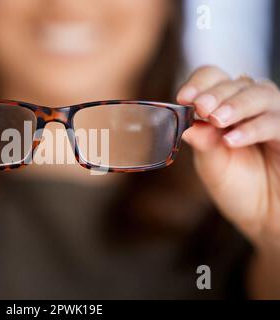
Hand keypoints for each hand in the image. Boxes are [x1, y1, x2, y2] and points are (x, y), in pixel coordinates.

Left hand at [177, 66, 279, 247]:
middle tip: (201, 107)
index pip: (214, 79)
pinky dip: (253, 128)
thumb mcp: (212, 166)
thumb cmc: (237, 188)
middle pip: (237, 83)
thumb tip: (187, 124)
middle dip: (216, 94)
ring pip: (261, 93)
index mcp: (225, 109)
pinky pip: (275, 122)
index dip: (200, 83)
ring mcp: (272, 119)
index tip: (184, 98)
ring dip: (236, 104)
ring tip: (217, 120)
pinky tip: (232, 140)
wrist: (264, 217)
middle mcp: (250, 108)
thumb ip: (203, 143)